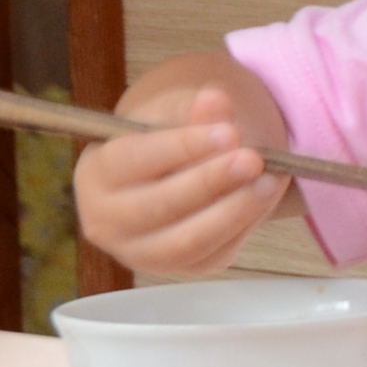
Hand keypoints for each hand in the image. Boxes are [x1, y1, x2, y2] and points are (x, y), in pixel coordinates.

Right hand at [74, 85, 284, 276]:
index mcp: (96, 174)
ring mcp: (142, 252)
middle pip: (157, 206)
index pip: (132, 160)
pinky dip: (244, 225)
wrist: (180, 172)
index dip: (182, 147)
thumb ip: (194, 109)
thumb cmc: (171, 139)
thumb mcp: (177, 115)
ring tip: (269, 179)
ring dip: (232, 211)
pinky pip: (215, 253)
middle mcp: (107, 221)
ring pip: (186, 241)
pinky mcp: (183, 268)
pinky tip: (266, 195)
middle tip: (253, 158)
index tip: (228, 132)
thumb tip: (215, 98)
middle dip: (209, 182)